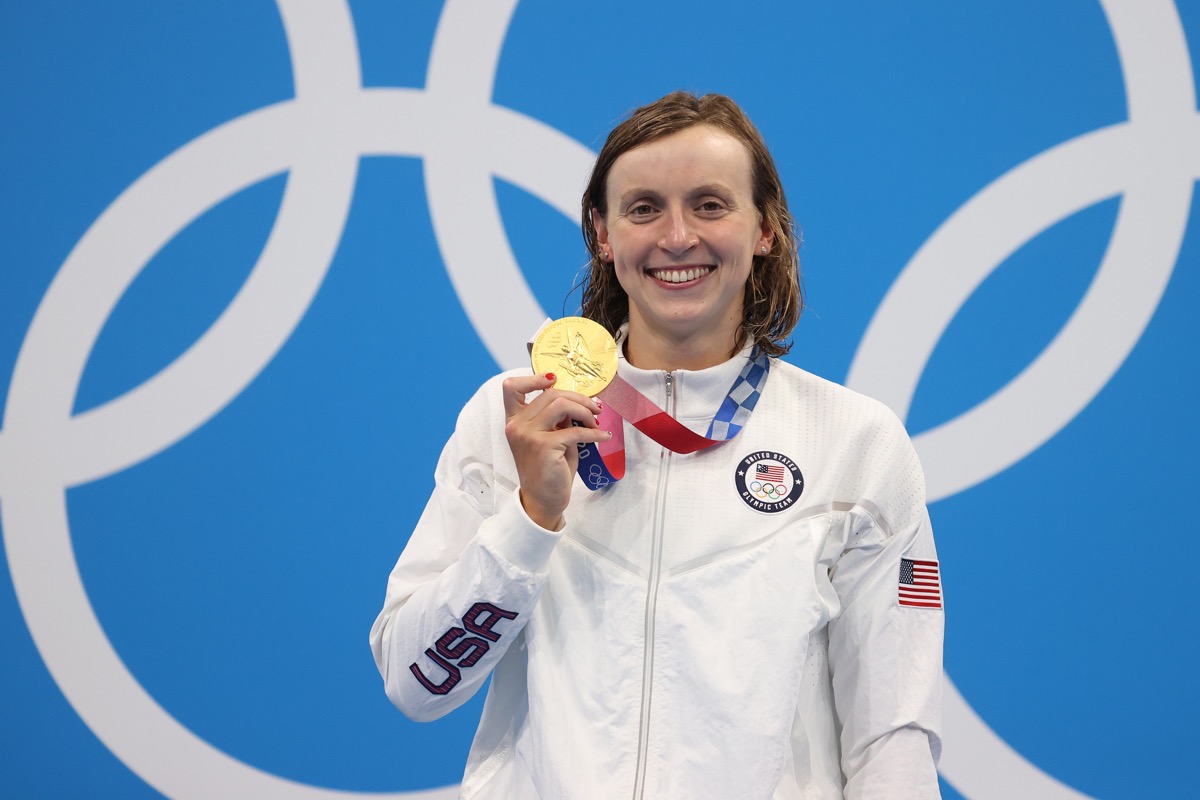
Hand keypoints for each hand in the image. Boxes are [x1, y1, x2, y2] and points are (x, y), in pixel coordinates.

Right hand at [502, 373, 610, 529]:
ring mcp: (528, 435)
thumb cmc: (548, 468)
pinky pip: (575, 430)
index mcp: (514, 420)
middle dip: (579, 398)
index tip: (554, 380)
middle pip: (551, 394)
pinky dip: (594, 432)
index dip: (533, 378)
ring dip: (585, 411)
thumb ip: (556, 418)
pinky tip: (604, 436)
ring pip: (562, 405)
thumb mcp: (549, 437)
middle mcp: (516, 425)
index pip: (511, 387)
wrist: (543, 499)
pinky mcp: (544, 446)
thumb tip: (577, 401)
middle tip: (595, 408)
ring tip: (596, 422)